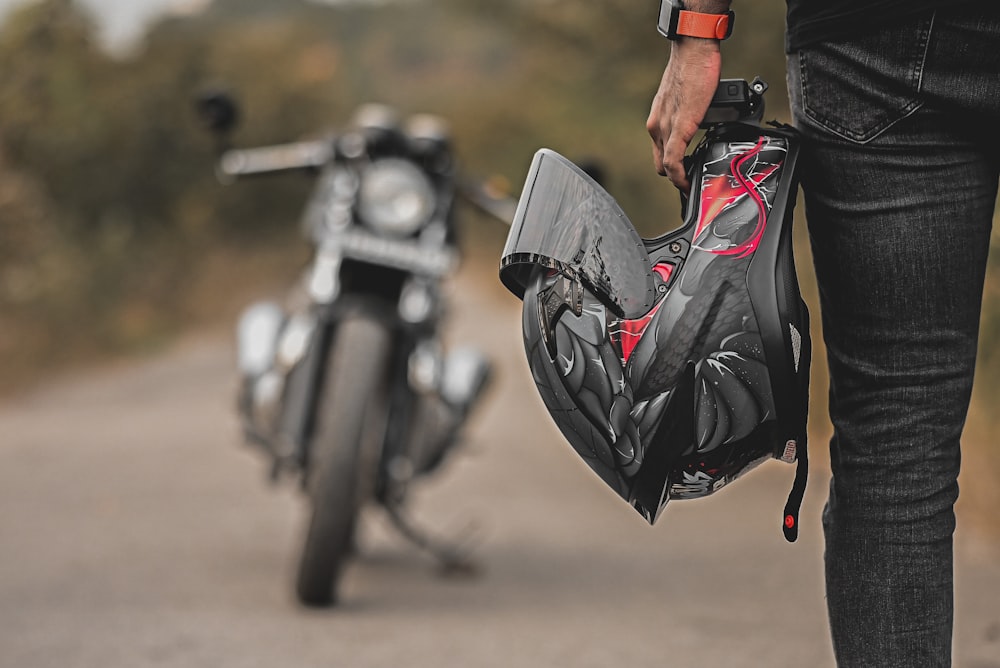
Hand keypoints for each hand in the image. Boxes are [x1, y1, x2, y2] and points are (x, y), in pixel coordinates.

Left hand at [646, 37, 721, 191]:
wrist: (693, 50)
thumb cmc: (694, 67)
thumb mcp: (685, 98)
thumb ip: (688, 114)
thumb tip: (701, 123)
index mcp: (658, 119)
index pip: (660, 153)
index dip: (672, 170)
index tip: (685, 178)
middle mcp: (656, 126)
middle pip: (661, 164)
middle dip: (676, 177)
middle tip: (691, 183)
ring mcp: (665, 127)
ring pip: (666, 166)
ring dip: (679, 178)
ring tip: (692, 184)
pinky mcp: (679, 126)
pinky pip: (674, 160)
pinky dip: (680, 175)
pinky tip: (688, 182)